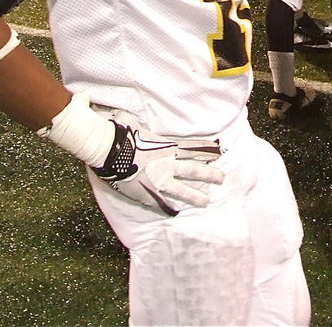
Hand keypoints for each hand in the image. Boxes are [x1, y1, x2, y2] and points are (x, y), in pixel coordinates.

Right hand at [93, 116, 223, 215]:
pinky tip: (175, 213)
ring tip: (207, 201)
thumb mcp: (131, 121)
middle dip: (209, 174)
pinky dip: (168, 208)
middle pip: (193, 169)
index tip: (219, 152)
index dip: (206, 150)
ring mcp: (159, 180)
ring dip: (195, 196)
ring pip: (182, 189)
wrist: (109, 151)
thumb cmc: (120, 132)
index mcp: (166, 146)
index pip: (192, 148)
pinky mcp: (147, 193)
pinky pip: (160, 202)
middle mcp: (167, 164)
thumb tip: (124, 117)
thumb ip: (134, 122)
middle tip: (222, 178)